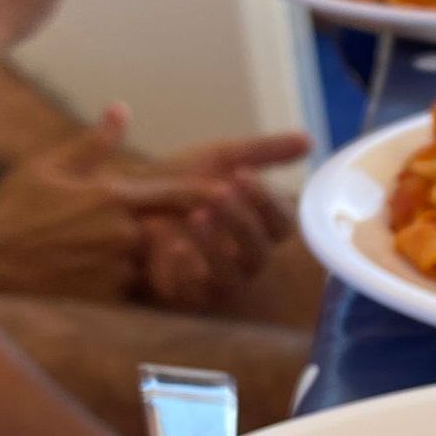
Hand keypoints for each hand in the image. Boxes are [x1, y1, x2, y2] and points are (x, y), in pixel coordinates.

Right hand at [0, 109, 222, 302]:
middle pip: (172, 233)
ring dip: (153, 261)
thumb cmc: (13, 207)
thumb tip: (121, 109)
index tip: (235, 192)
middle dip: (181, 233)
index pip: (177, 195)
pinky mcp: (106, 299)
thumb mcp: (50, 166)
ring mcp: (115, 269)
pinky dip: (133, 285)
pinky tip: (113, 280)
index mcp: (113, 197)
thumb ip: (95, 142)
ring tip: (137, 259)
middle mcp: (121, 234)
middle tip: (190, 233)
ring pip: (154, 264)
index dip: (208, 195)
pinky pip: (135, 292)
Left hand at [130, 130, 309, 311]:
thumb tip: (309, 141)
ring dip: (216, 245)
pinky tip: (175, 244)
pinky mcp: (188, 294)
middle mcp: (246, 258)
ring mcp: (219, 279)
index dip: (265, 200)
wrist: (126, 204)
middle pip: (258, 251)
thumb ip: (264, 152)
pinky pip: (193, 292)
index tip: (242, 174)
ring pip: (230, 274)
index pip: (280, 223)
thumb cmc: (181, 180)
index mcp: (261, 227)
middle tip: (218, 193)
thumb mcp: (222, 158)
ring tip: (196, 214)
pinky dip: (186, 269)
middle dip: (240, 222)